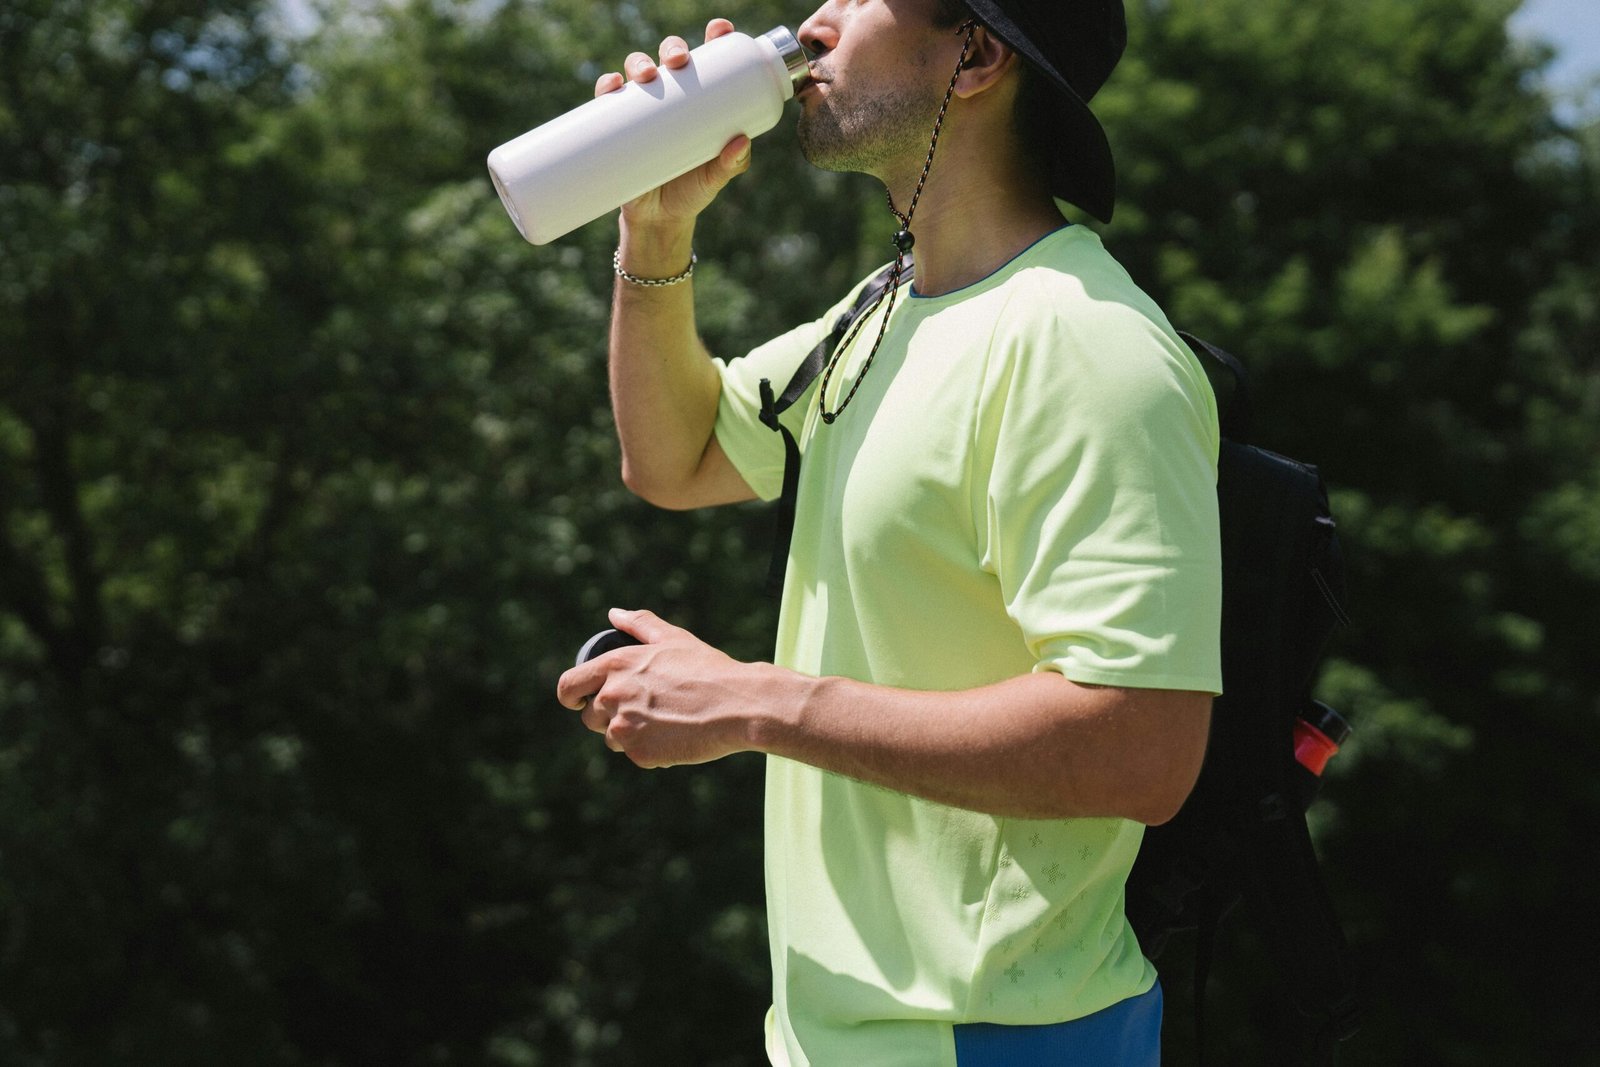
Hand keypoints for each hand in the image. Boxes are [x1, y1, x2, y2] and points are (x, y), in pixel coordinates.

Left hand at [556, 607, 760, 767]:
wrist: (738, 704)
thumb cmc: (708, 668)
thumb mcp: (673, 639)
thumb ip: (639, 623)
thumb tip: (613, 613)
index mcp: (616, 665)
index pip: (568, 686)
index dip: (571, 696)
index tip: (578, 701)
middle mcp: (613, 696)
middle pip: (590, 717)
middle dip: (609, 716)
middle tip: (642, 711)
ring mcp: (624, 727)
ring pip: (611, 739)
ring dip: (629, 734)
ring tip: (663, 723)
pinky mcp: (639, 754)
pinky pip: (635, 756)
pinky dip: (650, 750)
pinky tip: (675, 737)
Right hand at [594, 19, 753, 228]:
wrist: (658, 219)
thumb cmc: (692, 190)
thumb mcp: (716, 178)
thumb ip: (732, 163)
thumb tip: (741, 141)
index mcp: (700, 100)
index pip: (709, 61)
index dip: (715, 38)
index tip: (720, 30)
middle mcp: (671, 97)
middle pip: (670, 57)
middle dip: (673, 48)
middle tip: (679, 60)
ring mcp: (642, 108)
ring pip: (638, 70)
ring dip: (640, 62)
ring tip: (647, 75)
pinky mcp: (615, 125)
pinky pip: (608, 98)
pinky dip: (607, 86)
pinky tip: (612, 85)